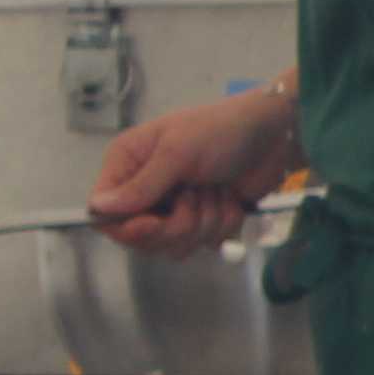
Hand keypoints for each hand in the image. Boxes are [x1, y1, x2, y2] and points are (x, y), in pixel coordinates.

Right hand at [87, 88, 294, 255]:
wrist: (276, 134)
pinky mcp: (206, 219)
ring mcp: (177, 207)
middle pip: (142, 237)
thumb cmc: (222, 130)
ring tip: (217, 190)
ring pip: (177, 244)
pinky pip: (206, 242)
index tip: (152, 223)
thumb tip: (97, 208)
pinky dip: (224, 224)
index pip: (105, 213)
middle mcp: (147, 189)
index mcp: (129, 165)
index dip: (126, 227)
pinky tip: (232, 199)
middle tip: (196, 195)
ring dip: (205, 221)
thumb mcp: (177, 153)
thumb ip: (141, 185)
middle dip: (176, 223)